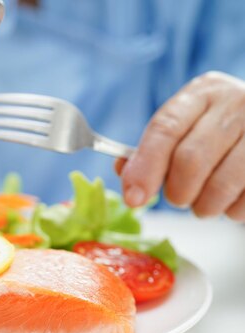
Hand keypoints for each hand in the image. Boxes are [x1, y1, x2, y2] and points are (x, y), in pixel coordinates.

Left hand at [117, 71, 244, 220]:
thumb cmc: (216, 132)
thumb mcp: (184, 129)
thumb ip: (150, 151)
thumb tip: (126, 177)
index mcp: (202, 93)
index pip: (165, 128)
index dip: (145, 167)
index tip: (133, 198)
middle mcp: (237, 103)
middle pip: (191, 159)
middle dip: (176, 192)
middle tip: (177, 199)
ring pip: (221, 185)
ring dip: (204, 207)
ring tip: (204, 204)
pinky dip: (232, 211)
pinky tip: (231, 201)